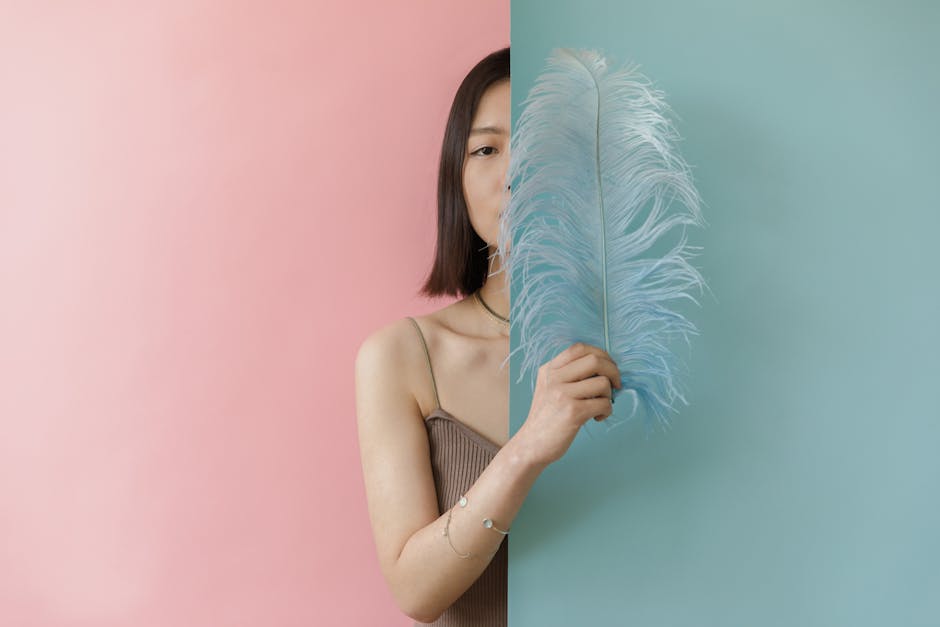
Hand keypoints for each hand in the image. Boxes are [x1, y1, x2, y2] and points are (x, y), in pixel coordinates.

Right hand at [514, 342, 621, 468]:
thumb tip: (604, 367)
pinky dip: (607, 411)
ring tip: (600, 406)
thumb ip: (568, 375)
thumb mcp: (549, 388)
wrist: (531, 444)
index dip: (600, 355)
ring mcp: (563, 394)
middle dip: (613, 372)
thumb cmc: (547, 418)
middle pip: (595, 360)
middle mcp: (554, 378)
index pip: (579, 348)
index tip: (607, 369)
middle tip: (615, 386)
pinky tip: (597, 418)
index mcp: (549, 369)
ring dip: (609, 395)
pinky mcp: (573, 412)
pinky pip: (604, 403)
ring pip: (603, 382)